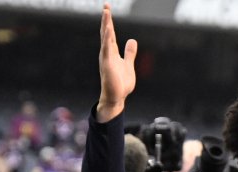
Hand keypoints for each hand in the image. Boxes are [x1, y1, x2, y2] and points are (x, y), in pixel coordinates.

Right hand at [97, 3, 137, 122]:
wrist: (116, 98)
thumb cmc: (120, 83)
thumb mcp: (128, 64)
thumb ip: (129, 53)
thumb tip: (132, 40)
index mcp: (111, 52)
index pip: (110, 33)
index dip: (109, 21)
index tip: (107, 9)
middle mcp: (107, 53)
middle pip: (106, 32)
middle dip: (106, 19)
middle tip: (106, 5)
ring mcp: (106, 58)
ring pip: (105, 38)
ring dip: (106, 25)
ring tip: (106, 12)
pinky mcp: (107, 64)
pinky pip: (106, 49)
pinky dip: (107, 39)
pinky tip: (108, 30)